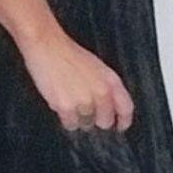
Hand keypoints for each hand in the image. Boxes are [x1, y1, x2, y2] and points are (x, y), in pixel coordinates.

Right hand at [17, 27, 134, 132]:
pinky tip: (61, 102)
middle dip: (96, 119)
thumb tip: (109, 108)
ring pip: (86, 124)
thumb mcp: (97, 68)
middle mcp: (101, 93)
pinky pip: (70, 125)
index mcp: (111, 81)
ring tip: (69, 99)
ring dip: (78, 117)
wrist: (47, 45)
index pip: (126, 108)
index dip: (124, 121)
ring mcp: (84, 101)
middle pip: (105, 122)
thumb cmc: (68, 54)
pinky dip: (65, 118)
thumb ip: (106, 88)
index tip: (120, 126)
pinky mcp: (67, 107)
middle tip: (85, 109)